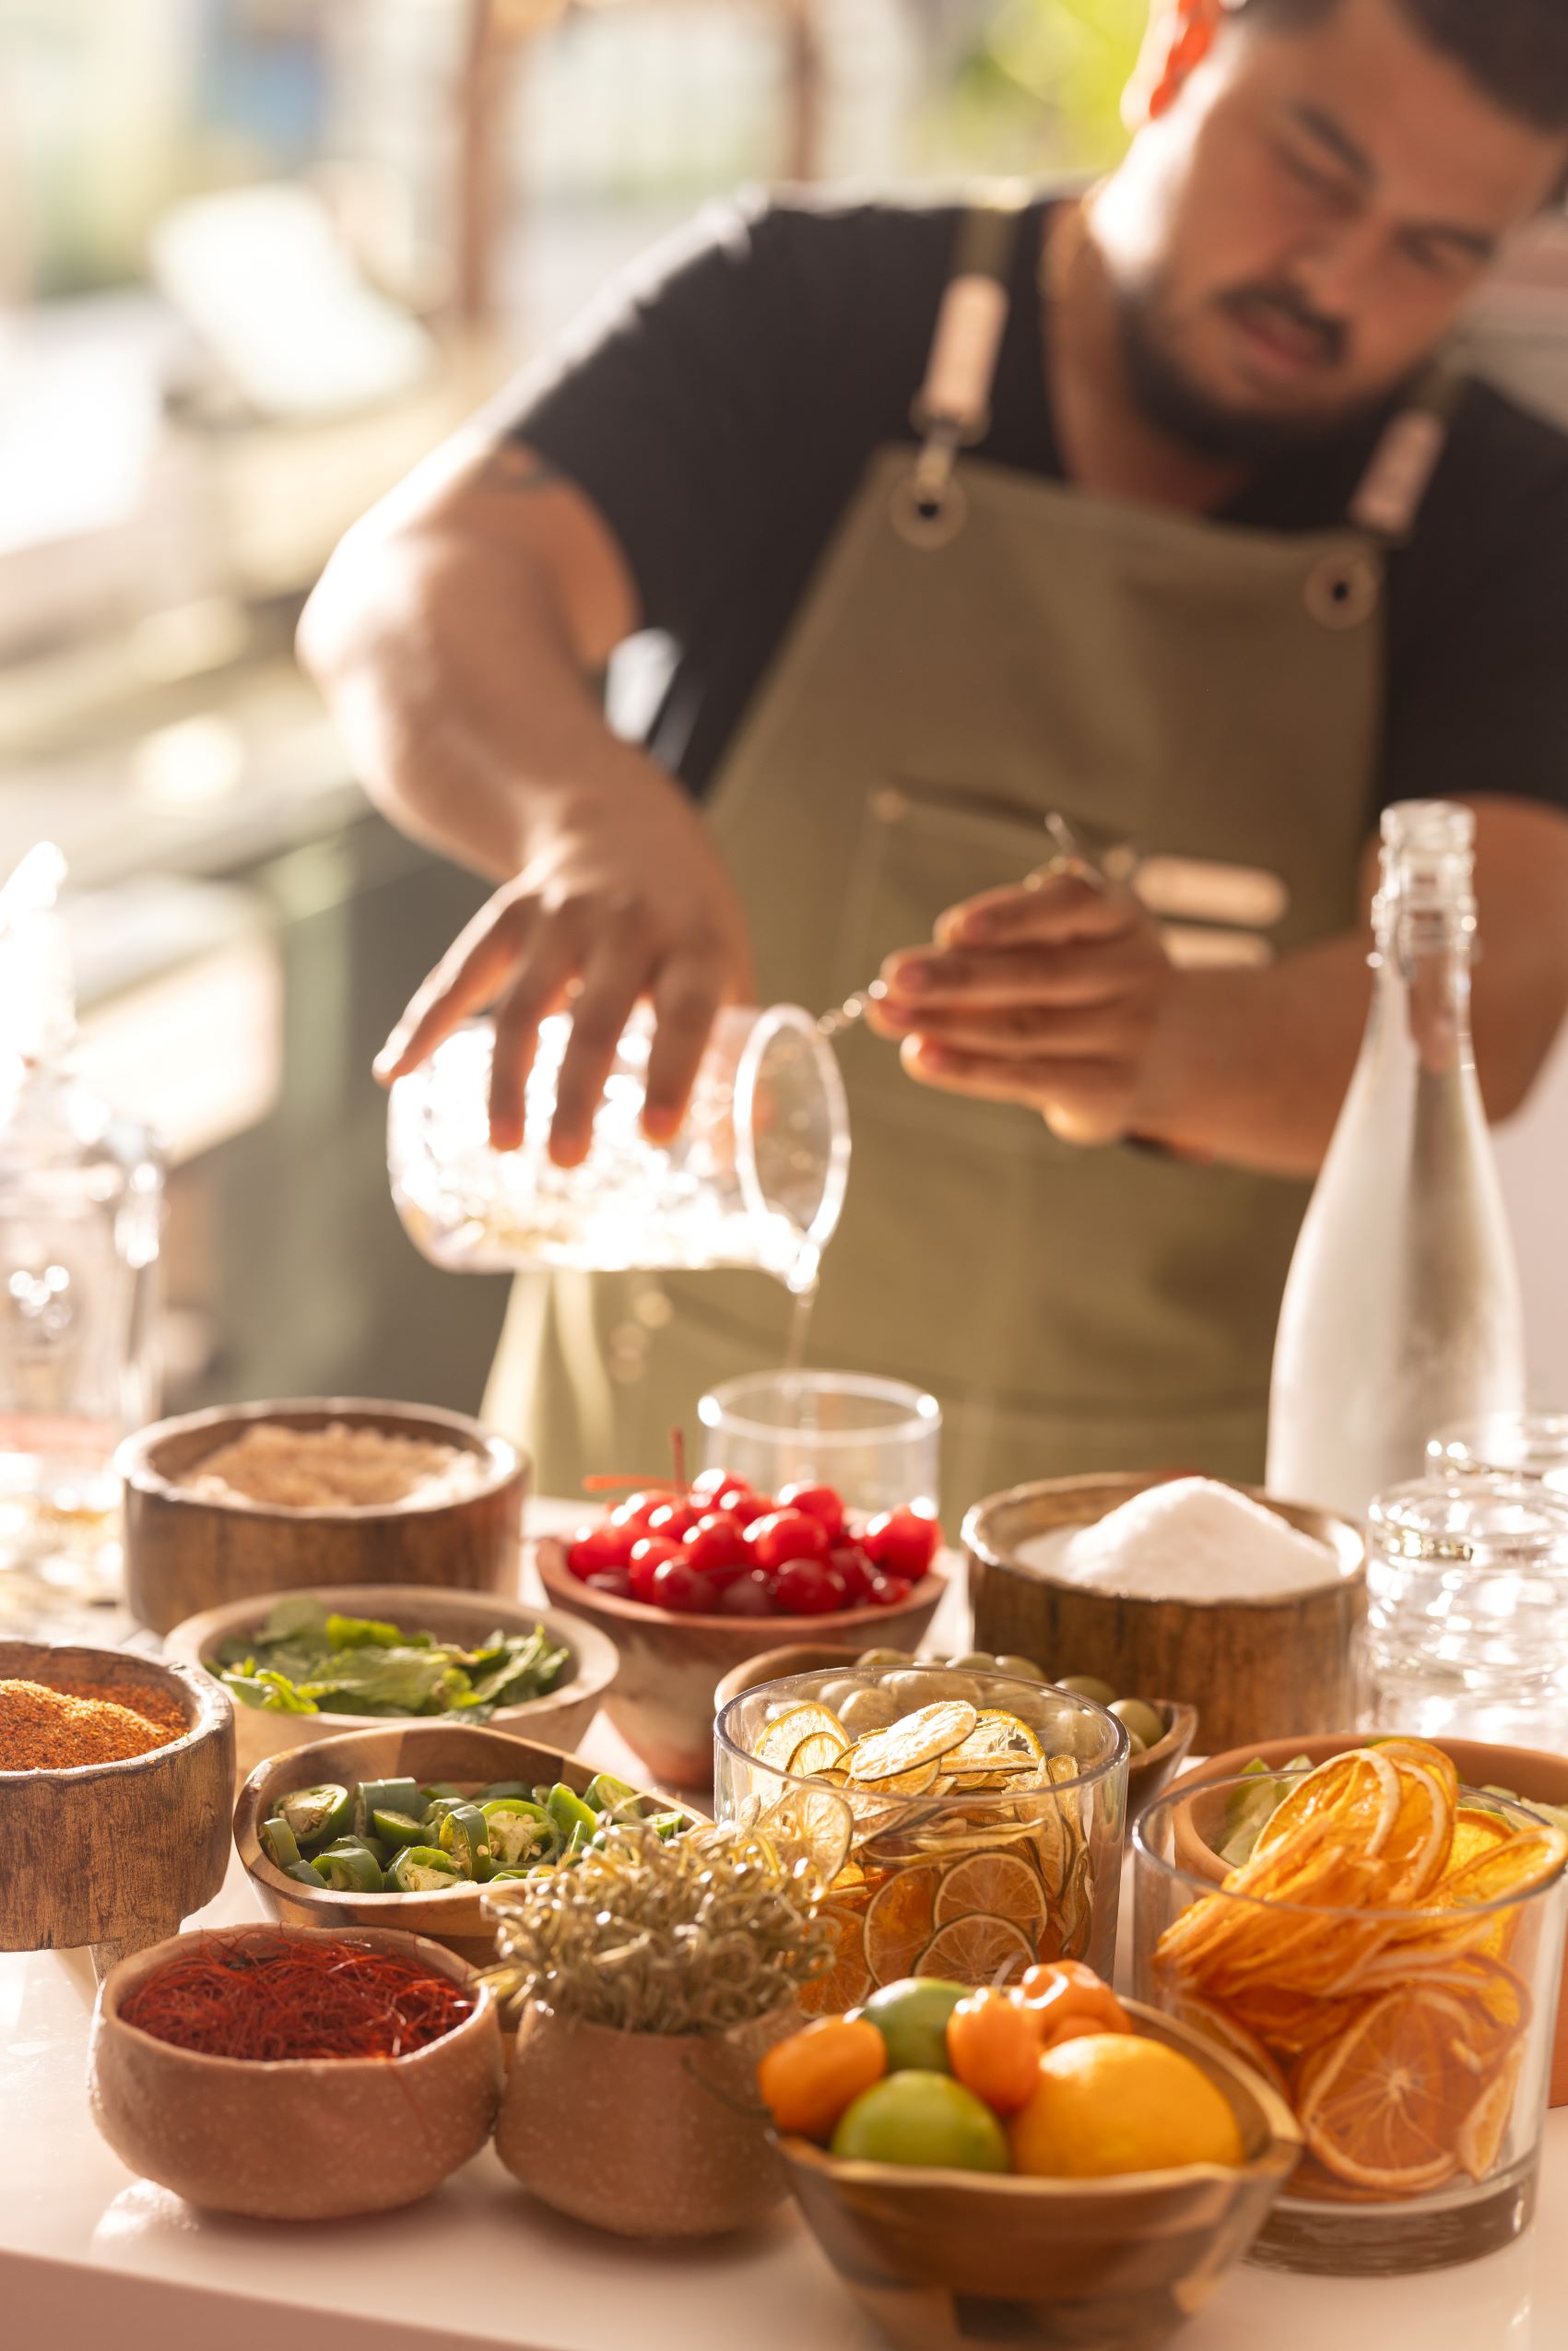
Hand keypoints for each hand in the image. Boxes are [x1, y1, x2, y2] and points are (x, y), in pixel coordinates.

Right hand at [374, 773, 752, 1164]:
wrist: (621, 820)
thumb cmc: (684, 923)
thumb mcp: (724, 969)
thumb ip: (725, 1053)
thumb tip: (726, 1159)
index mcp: (693, 943)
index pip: (686, 1011)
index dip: (673, 1072)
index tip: (656, 1133)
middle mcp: (627, 924)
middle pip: (597, 1016)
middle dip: (577, 1092)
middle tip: (566, 1160)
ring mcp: (560, 915)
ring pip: (524, 1003)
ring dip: (508, 1079)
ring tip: (505, 1145)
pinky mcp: (508, 915)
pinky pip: (461, 974)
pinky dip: (426, 1023)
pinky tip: (395, 1071)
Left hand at [865, 870, 1172, 1146]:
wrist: (1175, 1052)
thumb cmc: (1094, 980)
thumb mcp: (1074, 941)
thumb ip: (1010, 944)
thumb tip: (922, 968)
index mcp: (1120, 916)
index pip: (1070, 905)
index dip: (1011, 915)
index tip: (952, 928)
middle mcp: (1133, 971)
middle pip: (1036, 974)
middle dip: (956, 977)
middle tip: (895, 976)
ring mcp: (1126, 1034)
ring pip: (1022, 1029)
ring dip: (944, 1024)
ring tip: (887, 1016)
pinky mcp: (1107, 1088)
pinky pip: (1025, 1076)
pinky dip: (965, 1068)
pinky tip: (920, 1056)